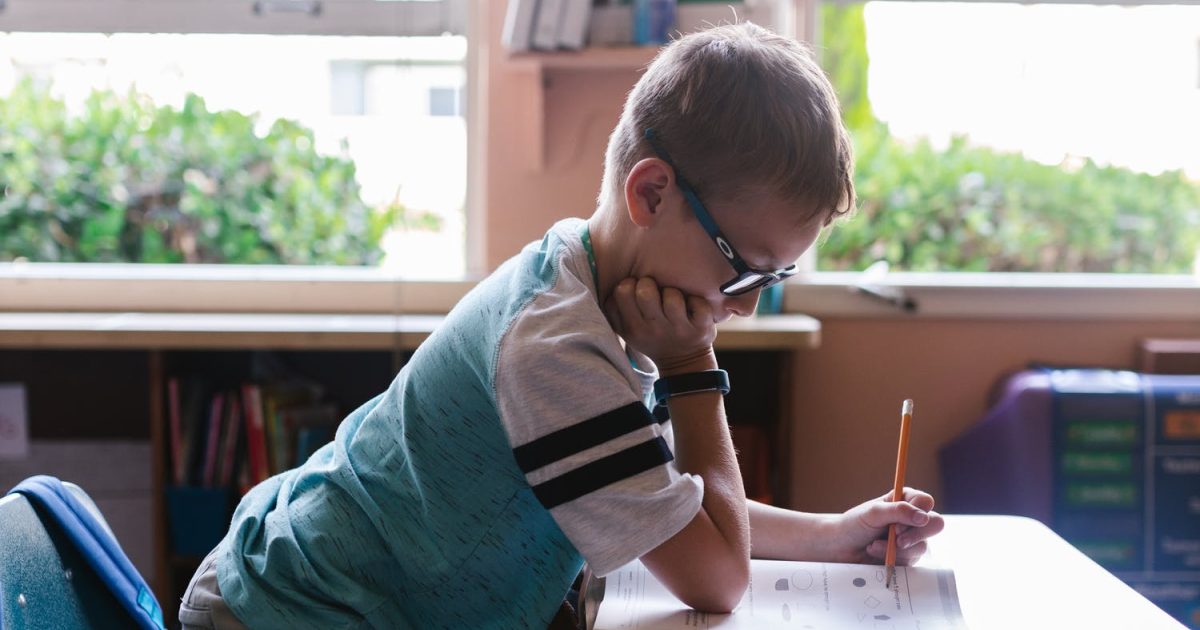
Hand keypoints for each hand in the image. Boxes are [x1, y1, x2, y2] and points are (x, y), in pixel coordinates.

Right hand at [604, 277, 716, 373]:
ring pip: (672, 296)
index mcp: (633, 327)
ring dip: (674, 293)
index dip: (630, 284)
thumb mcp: (627, 329)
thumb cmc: (651, 336)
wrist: (682, 364)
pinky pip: (699, 305)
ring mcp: (678, 330)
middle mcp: (654, 329)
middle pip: (645, 291)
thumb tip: (601, 275)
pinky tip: (692, 308)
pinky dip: (697, 302)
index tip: (636, 292)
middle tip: (655, 293)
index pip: (622, 291)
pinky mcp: (701, 330)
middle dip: (650, 284)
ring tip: (674, 302)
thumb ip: (614, 308)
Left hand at [824, 487, 944, 565]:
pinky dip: (894, 558)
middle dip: (915, 534)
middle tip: (895, 538)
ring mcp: (912, 539)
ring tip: (873, 546)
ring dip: (897, 548)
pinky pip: (912, 560)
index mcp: (904, 500)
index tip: (897, 524)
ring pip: (923, 545)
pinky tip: (876, 554)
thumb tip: (923, 517)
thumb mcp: (873, 512)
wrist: (841, 548)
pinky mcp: (908, 557)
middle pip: (935, 523)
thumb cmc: (854, 524)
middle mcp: (911, 519)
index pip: (925, 501)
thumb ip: (898, 511)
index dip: (916, 512)